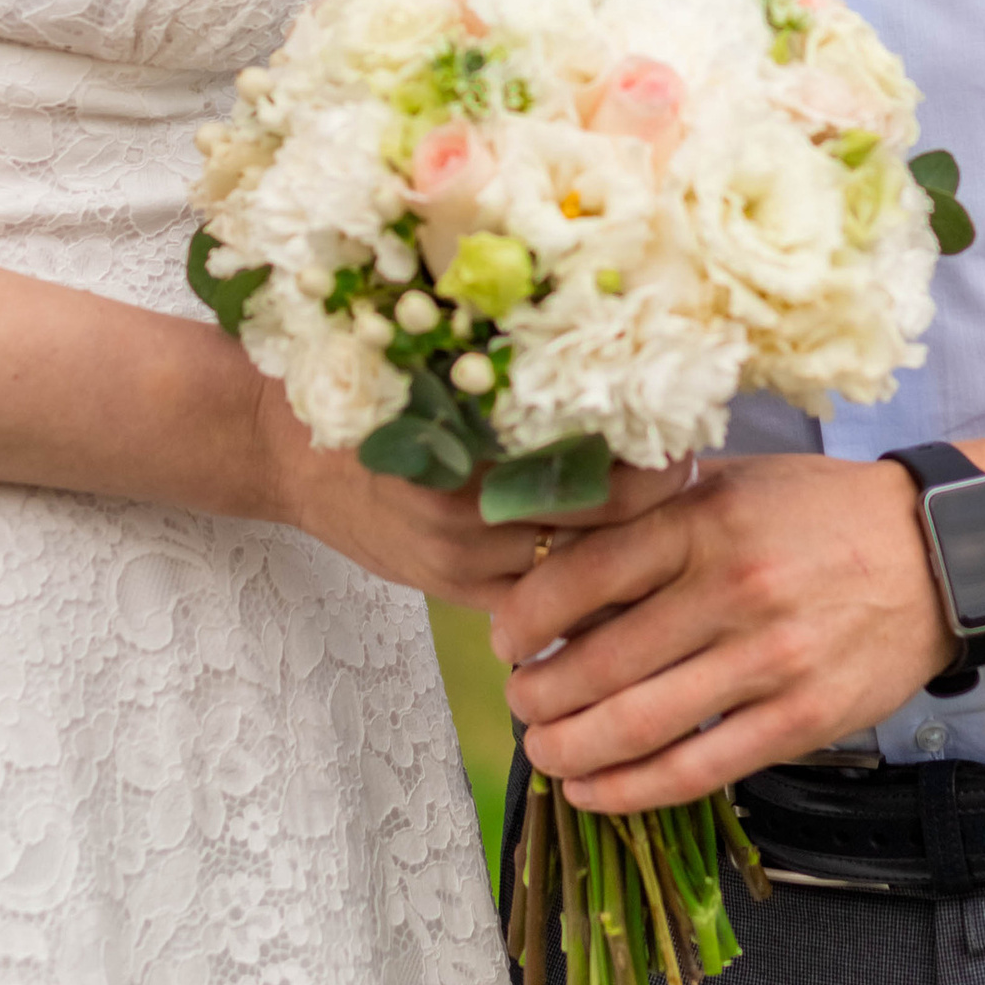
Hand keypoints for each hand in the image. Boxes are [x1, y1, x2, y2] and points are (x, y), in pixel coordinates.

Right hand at [262, 391, 692, 605]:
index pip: (586, 454)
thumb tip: (619, 381)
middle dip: (654, 505)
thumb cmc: (373, 395)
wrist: (286, 452)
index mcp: (474, 436)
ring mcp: (460, 556)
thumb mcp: (440, 376)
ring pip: (573, 572)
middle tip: (698, 482)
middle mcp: (469, 503)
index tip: (689, 438)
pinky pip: (538, 608)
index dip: (647, 455)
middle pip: (594, 517)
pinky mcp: (452, 590)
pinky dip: (582, 598)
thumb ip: (515, 394)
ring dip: (630, 557)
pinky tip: (621, 581)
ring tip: (679, 534)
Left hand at [490, 455, 955, 804]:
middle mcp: (732, 588)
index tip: (502, 637)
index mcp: (705, 520)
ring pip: (641, 724)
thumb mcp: (733, 479)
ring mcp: (769, 660)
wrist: (938, 555)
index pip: (586, 575)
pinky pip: (699, 769)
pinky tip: (594, 793)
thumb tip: (556, 543)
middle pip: (601, 660)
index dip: (526, 618)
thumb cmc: (821, 512)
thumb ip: (653, 508)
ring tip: (543, 751)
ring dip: (572, 749)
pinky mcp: (801, 719)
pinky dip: (634, 790)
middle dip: (538, 694)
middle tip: (516, 702)